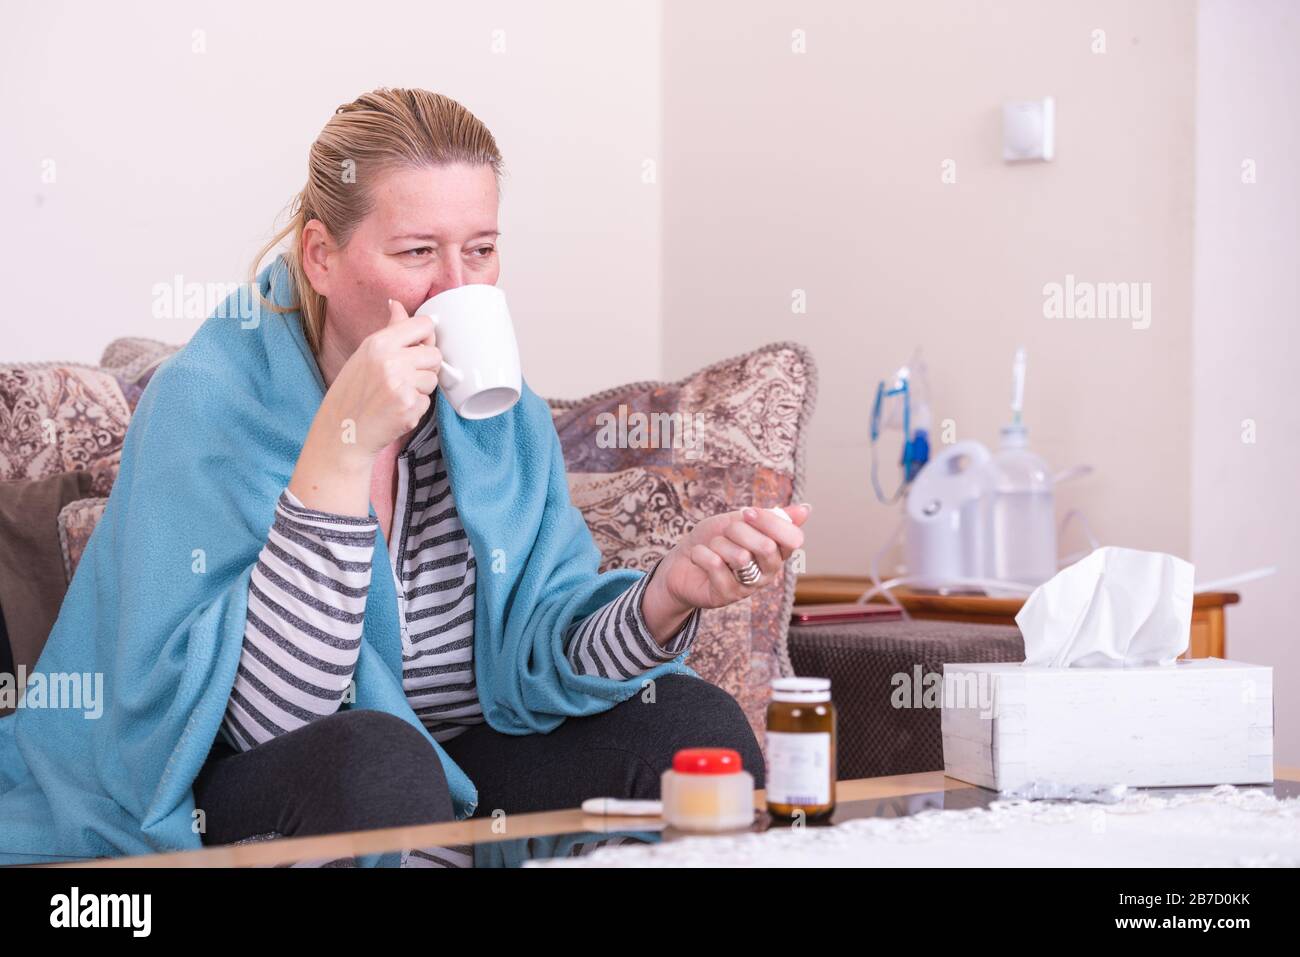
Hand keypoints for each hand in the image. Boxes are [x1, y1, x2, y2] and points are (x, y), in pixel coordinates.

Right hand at [311, 298, 445, 464]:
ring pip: (434, 379)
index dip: (425, 338)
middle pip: (435, 354)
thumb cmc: (352, 392)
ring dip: (420, 388)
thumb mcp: (365, 354)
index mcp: (379, 343)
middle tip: (403, 378)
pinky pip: (428, 401)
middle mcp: (391, 361)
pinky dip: (415, 407)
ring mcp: (402, 385)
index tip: (417, 347)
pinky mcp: (410, 407)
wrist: (341, 432)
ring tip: (396, 395)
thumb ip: (389, 331)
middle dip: (425, 367)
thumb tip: (398, 305)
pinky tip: (395, 410)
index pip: (425, 325)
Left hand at [650, 503, 811, 613]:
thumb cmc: (713, 539)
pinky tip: (699, 558)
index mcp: (777, 552)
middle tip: (724, 533)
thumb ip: (771, 516)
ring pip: (740, 556)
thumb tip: (807, 509)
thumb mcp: (740, 520)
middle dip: (737, 530)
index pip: (793, 538)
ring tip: (711, 548)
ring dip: (717, 544)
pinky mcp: (727, 596)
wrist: (680, 562)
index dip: (769, 521)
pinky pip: (716, 566)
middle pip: (766, 546)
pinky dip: (701, 554)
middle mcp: (768, 571)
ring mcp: (749, 587)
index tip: (746, 512)